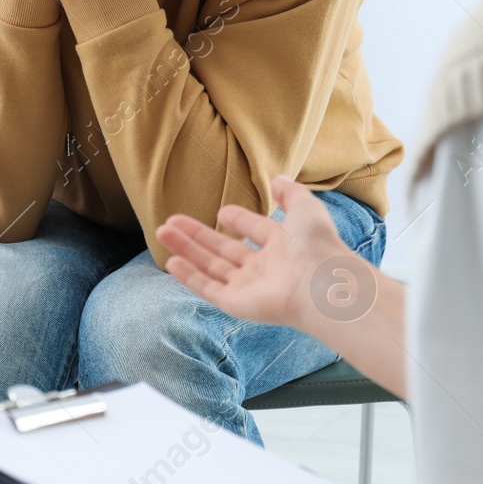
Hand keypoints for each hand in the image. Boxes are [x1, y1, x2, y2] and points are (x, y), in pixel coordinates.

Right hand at [156, 176, 356, 334]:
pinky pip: (208, 288)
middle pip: (223, 251)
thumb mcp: (306, 208)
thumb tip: (276, 179)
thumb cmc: (316, 246)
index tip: (222, 212)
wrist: (320, 284)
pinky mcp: (237, 304)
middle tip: (171, 221)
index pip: (255, 232)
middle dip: (197, 236)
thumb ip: (290, 193)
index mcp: (283, 247)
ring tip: (162, 232)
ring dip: (186, 250)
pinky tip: (170, 261)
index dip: (239, 221)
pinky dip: (189, 276)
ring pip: (210, 268)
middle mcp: (264, 269)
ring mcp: (249, 288)